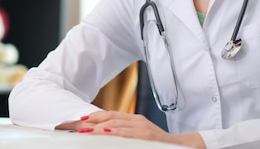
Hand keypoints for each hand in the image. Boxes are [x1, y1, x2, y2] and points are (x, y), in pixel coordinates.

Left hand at [69, 110, 205, 147]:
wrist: (181, 146)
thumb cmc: (159, 142)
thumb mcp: (141, 133)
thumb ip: (126, 130)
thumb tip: (106, 130)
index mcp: (135, 119)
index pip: (111, 114)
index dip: (95, 116)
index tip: (82, 120)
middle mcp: (137, 121)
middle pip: (110, 118)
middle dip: (93, 122)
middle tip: (78, 125)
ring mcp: (142, 129)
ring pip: (116, 126)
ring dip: (99, 128)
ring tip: (86, 131)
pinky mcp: (146, 137)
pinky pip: (127, 134)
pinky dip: (115, 132)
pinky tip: (105, 131)